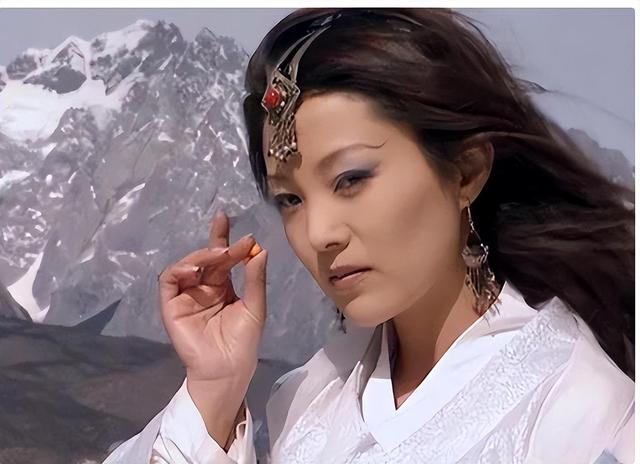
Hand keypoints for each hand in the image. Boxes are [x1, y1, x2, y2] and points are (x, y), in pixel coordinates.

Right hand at [158, 211, 267, 384]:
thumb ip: (255, 279)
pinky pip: (169, 281)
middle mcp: (203, 287)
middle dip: (220, 246)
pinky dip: (179, 270)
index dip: (228, 240)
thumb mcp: (254, 307)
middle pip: (206, 258)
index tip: (246, 235)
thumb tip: (261, 251)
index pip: (223, 258)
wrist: (227, 370)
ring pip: (187, 265)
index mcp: (223, 286)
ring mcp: (186, 295)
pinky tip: (194, 270)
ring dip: (201, 256)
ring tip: (218, 255)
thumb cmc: (243, 342)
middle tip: (235, 247)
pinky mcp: (171, 305)